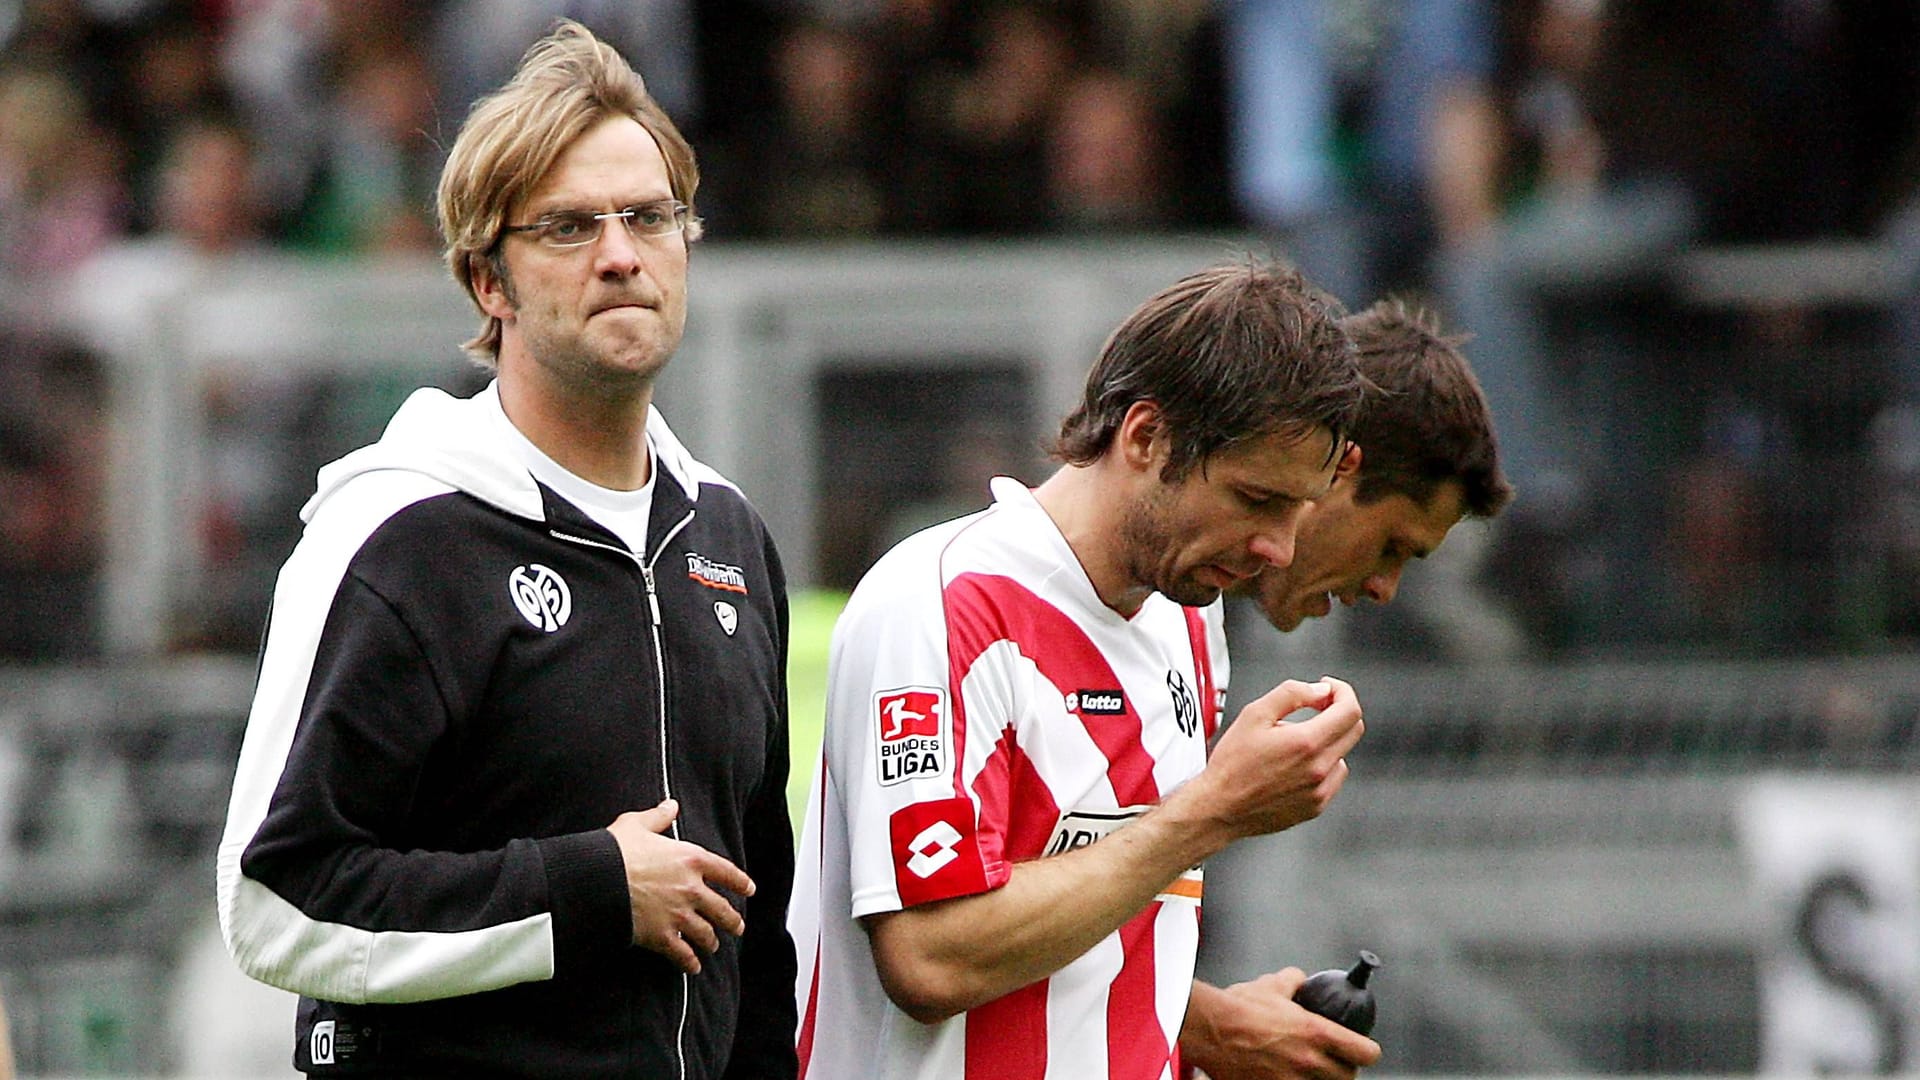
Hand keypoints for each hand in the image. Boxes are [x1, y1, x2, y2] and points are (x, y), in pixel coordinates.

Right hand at [607, 799, 754, 973]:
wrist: (596, 881)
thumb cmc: (615, 850)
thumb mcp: (637, 825)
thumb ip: (658, 817)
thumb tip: (671, 805)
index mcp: (691, 859)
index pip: (726, 872)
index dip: (740, 882)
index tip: (749, 890)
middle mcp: (691, 889)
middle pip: (722, 909)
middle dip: (732, 920)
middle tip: (737, 927)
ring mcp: (679, 915)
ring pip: (705, 933)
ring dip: (711, 941)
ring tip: (713, 946)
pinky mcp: (662, 937)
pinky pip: (683, 954)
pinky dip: (689, 963)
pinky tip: (692, 967)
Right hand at [1184, 970, 1381, 1079]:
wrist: (1208, 1030)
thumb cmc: (1237, 1008)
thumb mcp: (1270, 986)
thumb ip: (1292, 981)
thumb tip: (1299, 979)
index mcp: (1315, 1033)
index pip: (1365, 1052)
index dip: (1366, 1049)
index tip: (1363, 1048)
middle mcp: (1308, 1062)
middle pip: (1347, 1078)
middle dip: (1344, 1069)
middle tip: (1335, 1062)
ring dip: (1320, 1078)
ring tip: (1308, 1070)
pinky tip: (1285, 1074)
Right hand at [1193, 677, 1363, 841]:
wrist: (1219, 807)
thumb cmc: (1231, 765)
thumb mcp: (1254, 714)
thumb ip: (1291, 694)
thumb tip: (1319, 690)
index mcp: (1306, 742)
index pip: (1349, 710)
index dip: (1342, 691)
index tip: (1328, 689)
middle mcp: (1319, 768)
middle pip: (1354, 729)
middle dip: (1339, 710)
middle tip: (1316, 706)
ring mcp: (1320, 790)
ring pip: (1343, 753)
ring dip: (1328, 740)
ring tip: (1294, 742)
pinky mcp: (1316, 806)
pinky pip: (1334, 778)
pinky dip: (1323, 765)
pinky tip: (1295, 765)